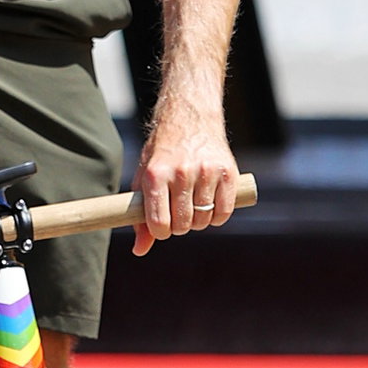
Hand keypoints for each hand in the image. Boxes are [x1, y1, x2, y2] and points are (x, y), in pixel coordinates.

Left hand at [132, 108, 239, 258]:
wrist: (190, 117)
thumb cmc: (163, 152)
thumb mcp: (145, 177)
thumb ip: (140, 216)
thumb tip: (139, 251)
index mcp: (156, 174)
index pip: (159, 223)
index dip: (160, 232)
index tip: (162, 226)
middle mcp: (181, 172)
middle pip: (182, 225)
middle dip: (179, 226)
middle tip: (178, 212)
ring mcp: (207, 171)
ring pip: (204, 220)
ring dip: (198, 221)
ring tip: (193, 205)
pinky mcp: (228, 172)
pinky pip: (224, 212)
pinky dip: (217, 216)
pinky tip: (210, 204)